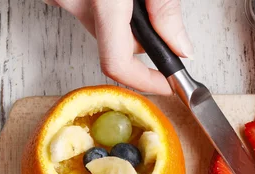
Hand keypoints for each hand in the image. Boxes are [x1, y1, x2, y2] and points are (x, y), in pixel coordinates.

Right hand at [44, 0, 192, 93]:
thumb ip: (166, 11)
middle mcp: (73, 1)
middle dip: (138, 41)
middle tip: (150, 11)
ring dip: (118, 21)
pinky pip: (83, 10)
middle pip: (112, 47)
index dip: (146, 83)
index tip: (166, 85)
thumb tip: (181, 49)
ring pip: (98, 28)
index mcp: (102, 1)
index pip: (119, 66)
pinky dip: (100, 8)